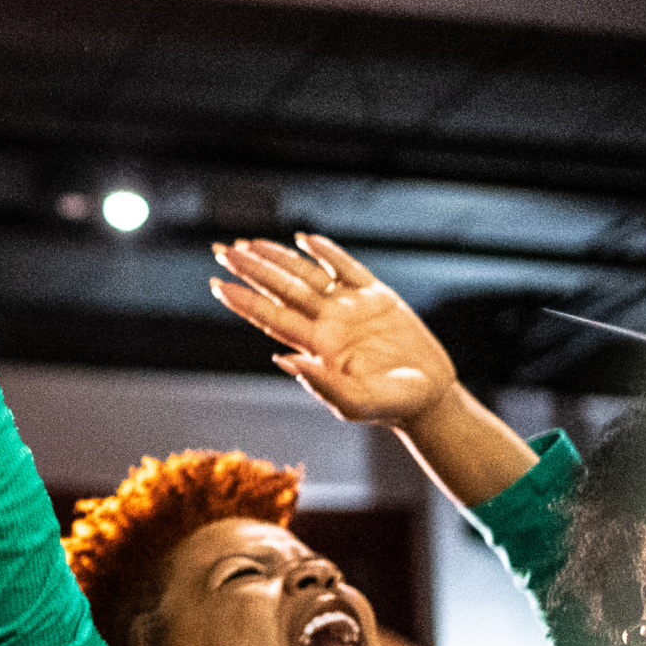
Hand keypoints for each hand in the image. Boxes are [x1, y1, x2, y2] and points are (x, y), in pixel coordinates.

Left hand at [211, 233, 456, 428]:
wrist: (428, 397)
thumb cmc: (390, 406)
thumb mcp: (356, 403)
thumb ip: (322, 385)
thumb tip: (283, 360)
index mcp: (317, 346)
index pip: (272, 318)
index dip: (244, 301)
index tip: (217, 284)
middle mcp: (328, 323)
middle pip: (281, 290)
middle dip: (251, 270)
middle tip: (220, 251)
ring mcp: (351, 308)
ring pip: (306, 275)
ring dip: (278, 257)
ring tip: (250, 243)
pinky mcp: (378, 297)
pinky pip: (347, 268)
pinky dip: (327, 253)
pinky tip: (305, 240)